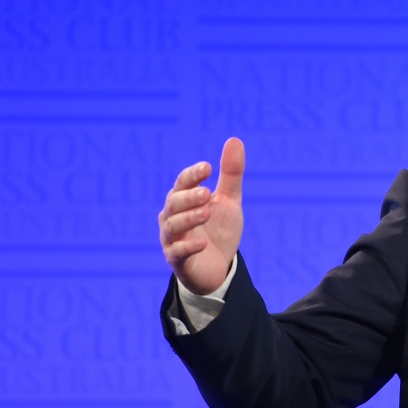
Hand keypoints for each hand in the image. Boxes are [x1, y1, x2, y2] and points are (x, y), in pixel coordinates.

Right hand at [158, 136, 244, 294]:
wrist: (218, 267)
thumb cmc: (218, 230)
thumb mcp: (228, 201)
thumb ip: (231, 174)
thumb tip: (235, 140)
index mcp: (183, 200)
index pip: (182, 183)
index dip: (192, 175)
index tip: (208, 167)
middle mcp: (172, 217)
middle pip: (174, 203)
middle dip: (189, 197)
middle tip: (207, 193)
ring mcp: (172, 239)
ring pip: (173, 226)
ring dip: (189, 218)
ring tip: (206, 212)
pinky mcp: (178, 260)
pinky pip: (178, 252)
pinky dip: (188, 247)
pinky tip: (202, 243)